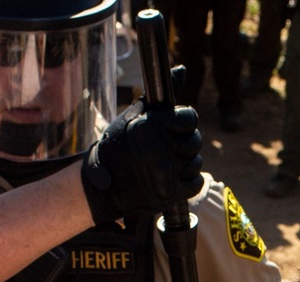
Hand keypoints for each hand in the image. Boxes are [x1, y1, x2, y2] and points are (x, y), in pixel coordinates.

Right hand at [80, 91, 203, 222]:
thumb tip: (182, 69)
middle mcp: (159, 147)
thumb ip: (159, 96)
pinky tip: (169, 181)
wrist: (103, 189)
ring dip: (184, 165)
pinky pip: (196, 182)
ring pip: (196, 162)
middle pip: (195, 140)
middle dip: (184, 144)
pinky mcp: (173, 193)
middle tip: (164, 150)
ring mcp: (167, 172)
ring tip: (163, 167)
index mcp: (149, 125)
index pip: (190, 118)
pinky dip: (186, 183)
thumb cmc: (118, 149)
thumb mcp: (133, 116)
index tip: (172, 128)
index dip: (184, 123)